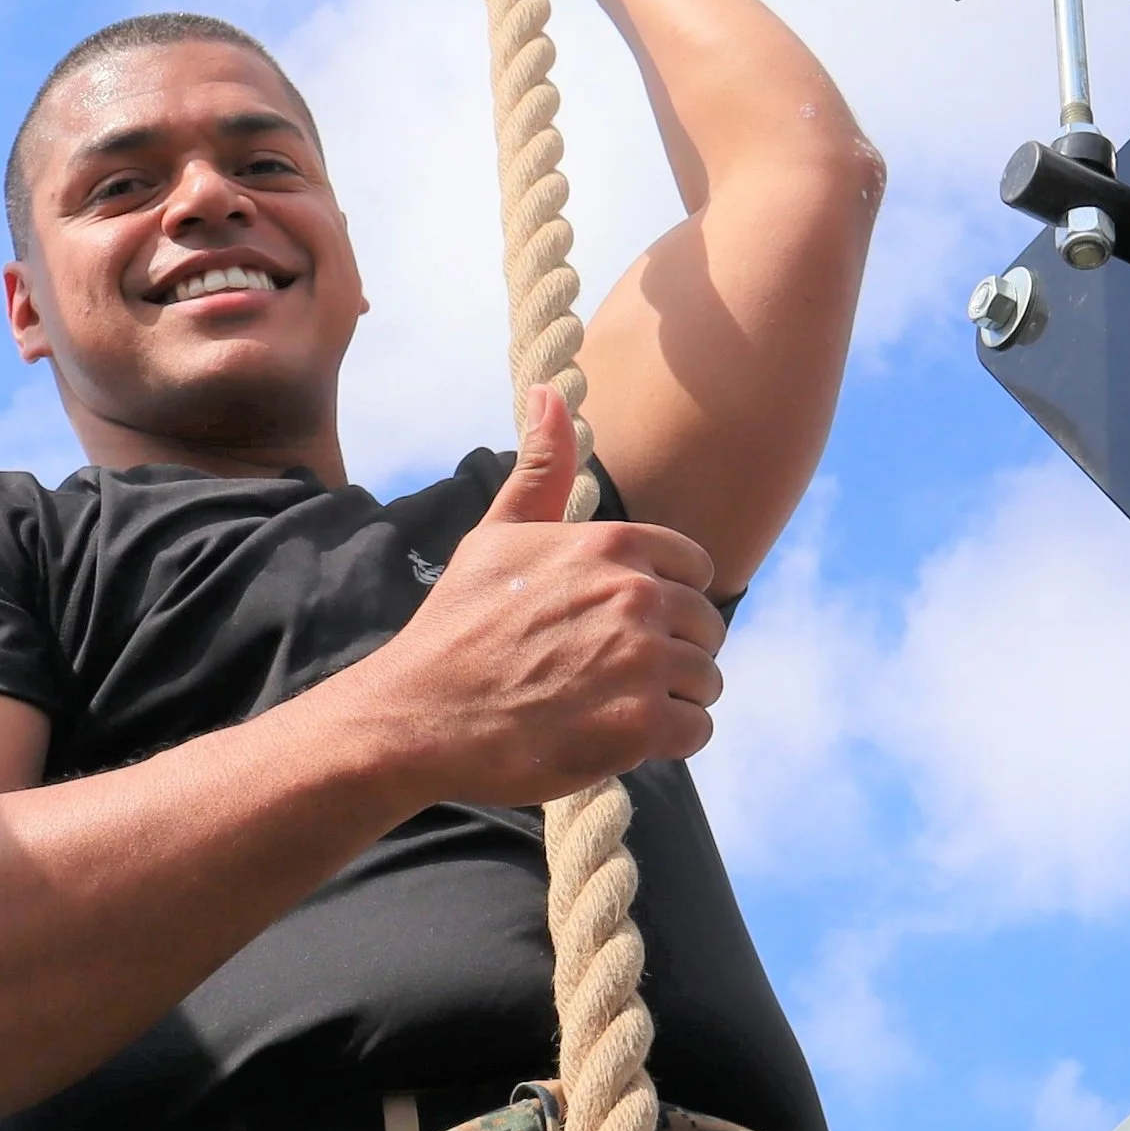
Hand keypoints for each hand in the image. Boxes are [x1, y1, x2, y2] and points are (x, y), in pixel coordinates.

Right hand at [355, 386, 722, 805]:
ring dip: (672, 699)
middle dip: (672, 653)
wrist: (422, 714)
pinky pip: (697, 728)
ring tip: (615, 707)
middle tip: (612, 676)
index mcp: (613, 544)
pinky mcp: (640, 725)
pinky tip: (622, 736)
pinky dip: (669, 739)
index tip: (624, 627)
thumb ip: (540, 468)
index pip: (696, 569)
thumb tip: (549, 392)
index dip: (666, 602)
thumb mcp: (497, 535)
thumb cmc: (457, 626)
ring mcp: (642, 661)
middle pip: (707, 627)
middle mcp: (637, 595)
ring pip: (707, 680)